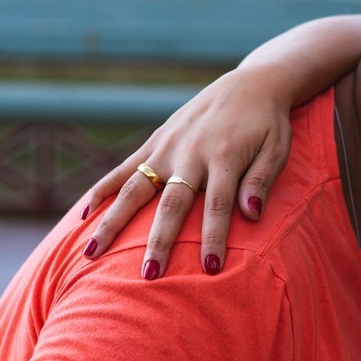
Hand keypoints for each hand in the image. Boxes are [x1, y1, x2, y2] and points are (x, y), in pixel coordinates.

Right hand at [80, 65, 293, 276]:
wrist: (250, 85)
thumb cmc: (268, 125)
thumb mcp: (277, 149)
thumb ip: (261, 180)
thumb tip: (251, 215)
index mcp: (224, 157)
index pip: (218, 206)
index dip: (213, 238)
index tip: (209, 269)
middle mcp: (190, 153)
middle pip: (172, 204)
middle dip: (160, 241)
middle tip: (149, 275)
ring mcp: (167, 147)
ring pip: (135, 189)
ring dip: (114, 222)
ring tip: (93, 253)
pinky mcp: (155, 141)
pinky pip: (123, 168)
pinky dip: (102, 190)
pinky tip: (84, 215)